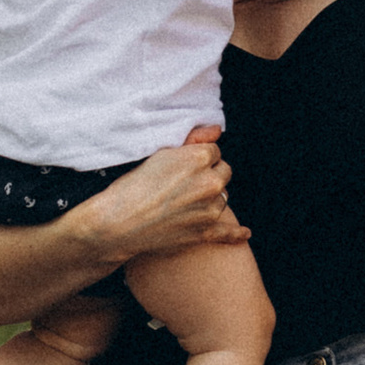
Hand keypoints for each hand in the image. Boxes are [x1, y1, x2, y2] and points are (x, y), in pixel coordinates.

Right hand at [80, 135, 245, 264]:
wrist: (119, 223)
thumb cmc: (133, 185)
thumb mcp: (159, 154)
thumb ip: (193, 140)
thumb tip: (216, 130)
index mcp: (200, 158)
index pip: (214, 152)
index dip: (199, 158)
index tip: (184, 165)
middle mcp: (211, 183)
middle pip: (223, 173)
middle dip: (209, 175)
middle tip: (184, 182)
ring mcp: (210, 210)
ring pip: (222, 198)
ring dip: (211, 198)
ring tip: (184, 202)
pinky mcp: (204, 233)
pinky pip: (228, 233)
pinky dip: (236, 234)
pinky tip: (245, 233)